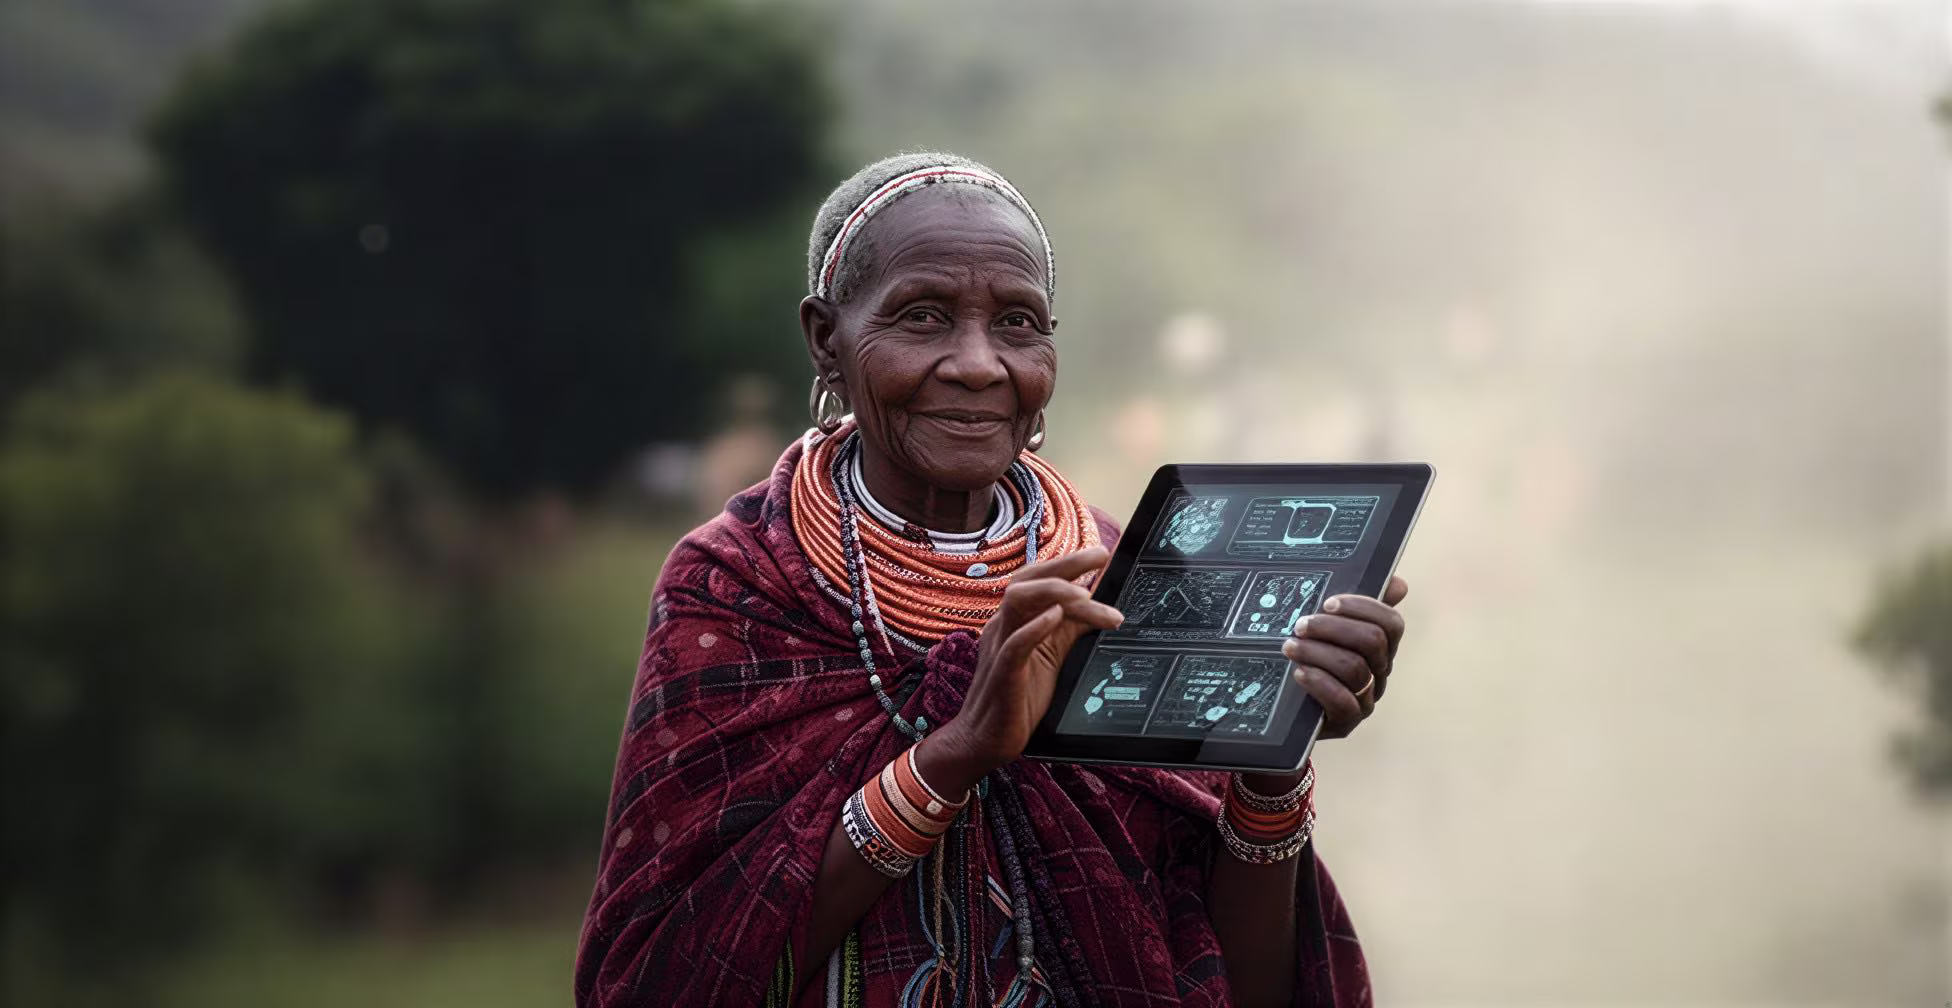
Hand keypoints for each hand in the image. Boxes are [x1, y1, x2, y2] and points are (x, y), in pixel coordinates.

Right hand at [918, 547, 1119, 794]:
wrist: (985, 740)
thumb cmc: (1018, 697)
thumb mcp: (1051, 656)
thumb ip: (1069, 631)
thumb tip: (1100, 610)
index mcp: (1014, 620)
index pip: (1037, 578)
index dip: (1067, 563)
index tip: (1102, 555)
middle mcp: (1003, 626)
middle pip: (1027, 579)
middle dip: (1065, 564)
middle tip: (1100, 556)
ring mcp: (999, 647)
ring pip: (1018, 600)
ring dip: (1054, 591)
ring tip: (1086, 595)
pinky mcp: (1002, 674)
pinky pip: (1015, 643)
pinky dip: (1036, 626)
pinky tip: (1056, 616)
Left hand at [1281, 575, 1408, 739]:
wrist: (1287, 705)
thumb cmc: (1311, 656)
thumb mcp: (1327, 627)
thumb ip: (1354, 605)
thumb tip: (1399, 583)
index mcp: (1380, 646)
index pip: (1391, 624)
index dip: (1363, 608)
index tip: (1328, 603)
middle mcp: (1379, 671)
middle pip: (1372, 642)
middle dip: (1333, 628)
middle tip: (1301, 624)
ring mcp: (1366, 697)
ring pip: (1355, 669)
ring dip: (1318, 653)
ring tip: (1289, 646)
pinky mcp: (1347, 721)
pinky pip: (1343, 702)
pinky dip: (1319, 683)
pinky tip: (1299, 672)